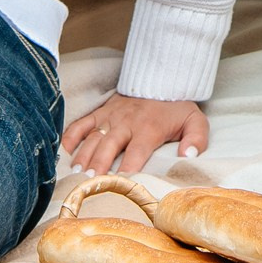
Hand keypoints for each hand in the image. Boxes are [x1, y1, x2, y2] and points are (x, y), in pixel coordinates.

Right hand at [63, 95, 208, 175]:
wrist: (161, 78)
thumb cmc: (176, 106)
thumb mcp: (195, 120)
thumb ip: (197, 139)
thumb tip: (189, 156)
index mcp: (148, 128)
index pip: (136, 153)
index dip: (127, 169)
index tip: (119, 184)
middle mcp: (126, 123)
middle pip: (108, 146)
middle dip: (98, 165)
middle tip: (89, 182)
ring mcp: (110, 117)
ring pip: (92, 137)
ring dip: (83, 155)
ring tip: (76, 173)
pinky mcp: (101, 111)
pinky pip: (81, 123)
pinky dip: (71, 136)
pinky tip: (64, 151)